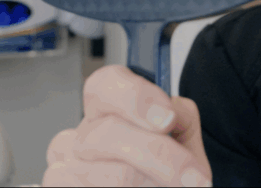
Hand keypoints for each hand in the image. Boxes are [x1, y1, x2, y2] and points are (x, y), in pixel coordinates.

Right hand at [43, 65, 211, 186]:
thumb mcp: (183, 137)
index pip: (105, 83)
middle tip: (192, 176)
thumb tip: (171, 113)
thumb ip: (181, 116)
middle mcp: (84, 135)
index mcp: (110, 111)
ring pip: (113, 174)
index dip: (136, 97)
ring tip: (168, 187)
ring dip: (151, 184)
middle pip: (109, 132)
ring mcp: (68, 167)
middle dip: (160, 156)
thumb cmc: (169, 169)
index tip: (167, 119)